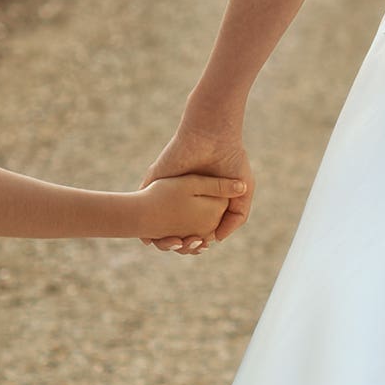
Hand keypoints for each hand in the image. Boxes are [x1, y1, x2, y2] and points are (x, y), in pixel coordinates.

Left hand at [142, 125, 252, 252]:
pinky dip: (143, 220)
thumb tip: (217, 239)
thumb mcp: (242, 193)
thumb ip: (235, 217)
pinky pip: (142, 204)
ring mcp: (168, 190)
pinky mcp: (154, 181)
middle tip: (186, 246)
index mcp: (203, 201)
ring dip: (161, 235)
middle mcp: (184, 198)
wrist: (213, 136)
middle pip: (176, 228)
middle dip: (179, 241)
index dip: (197, 241)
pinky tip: (150, 232)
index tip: (201, 247)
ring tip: (172, 243)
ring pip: (157, 220)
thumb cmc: (231, 161)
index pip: (196, 228)